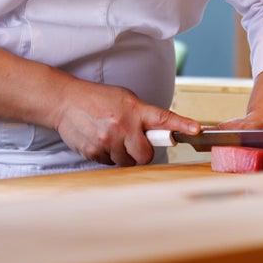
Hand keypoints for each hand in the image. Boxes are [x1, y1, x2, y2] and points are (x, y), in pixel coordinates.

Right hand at [52, 77, 199, 166]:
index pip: (163, 118)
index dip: (182, 125)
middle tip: (132, 142)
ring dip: (122, 154)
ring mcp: (108, 140)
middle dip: (141, 152)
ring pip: (126, 162)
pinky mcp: (94, 152)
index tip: (196, 129)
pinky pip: (109, 163)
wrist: (65, 101)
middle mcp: (123, 125)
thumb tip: (155, 133)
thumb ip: (141, 115)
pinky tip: (99, 140)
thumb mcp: (124, 99)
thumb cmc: (97, 99)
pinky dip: (107, 156)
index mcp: (135, 109)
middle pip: (145, 155)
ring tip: (111, 137)